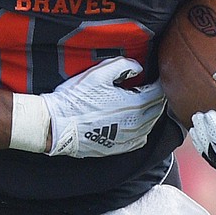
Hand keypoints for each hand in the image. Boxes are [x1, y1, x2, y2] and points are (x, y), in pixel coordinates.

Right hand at [43, 57, 164, 157]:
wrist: (58, 126)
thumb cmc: (76, 99)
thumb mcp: (97, 75)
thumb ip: (122, 66)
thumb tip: (138, 68)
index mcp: (134, 104)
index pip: (158, 92)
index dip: (157, 83)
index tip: (153, 78)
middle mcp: (136, 123)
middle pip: (157, 109)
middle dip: (155, 98)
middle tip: (148, 90)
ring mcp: (128, 138)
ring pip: (150, 125)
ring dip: (149, 114)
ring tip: (141, 105)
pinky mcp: (119, 148)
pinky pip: (140, 140)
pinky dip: (141, 130)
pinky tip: (132, 124)